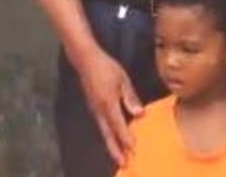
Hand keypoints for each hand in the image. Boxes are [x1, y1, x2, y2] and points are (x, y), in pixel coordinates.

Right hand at [75, 48, 142, 165]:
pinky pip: (102, 126)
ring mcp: (95, 110)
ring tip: (120, 158)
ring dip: (112, 146)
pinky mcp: (94, 108)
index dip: (126, 137)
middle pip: (109, 135)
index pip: (119, 124)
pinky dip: (108, 136)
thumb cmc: (107, 68)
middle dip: (116, 150)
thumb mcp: (122, 80)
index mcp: (108, 103)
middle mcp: (100, 110)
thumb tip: (139, 114)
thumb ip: (130, 97)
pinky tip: (114, 140)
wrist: (86, 61)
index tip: (133, 149)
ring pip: (104, 132)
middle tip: (124, 164)